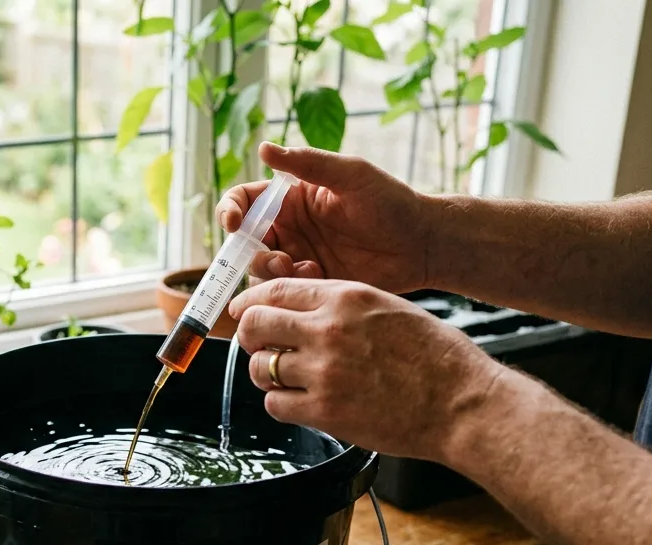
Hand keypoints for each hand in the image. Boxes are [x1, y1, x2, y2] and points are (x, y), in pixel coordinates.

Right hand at [217, 142, 433, 293]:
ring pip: (260, 269)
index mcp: (291, 198)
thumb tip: (263, 147)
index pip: (244, 201)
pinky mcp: (312, 283)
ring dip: (270, 271)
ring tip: (302, 268)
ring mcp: (299, 256)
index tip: (233, 224)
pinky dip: (292, 285)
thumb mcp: (350, 176)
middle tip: (279, 257)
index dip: (229, 211)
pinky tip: (318, 277)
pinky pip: (284, 289)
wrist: (422, 244)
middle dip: (250, 251)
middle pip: (245, 240)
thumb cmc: (391, 202)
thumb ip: (306, 164)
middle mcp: (290, 227)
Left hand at [228, 277, 505, 460]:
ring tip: (285, 379)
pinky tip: (300, 402)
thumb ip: (340, 306)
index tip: (244, 313)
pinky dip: (281, 404)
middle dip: (250, 337)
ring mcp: (324, 372)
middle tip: (259, 347)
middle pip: (254, 325)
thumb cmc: (436, 357)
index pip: (274, 290)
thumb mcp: (388, 308)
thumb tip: (298, 310)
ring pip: (260, 367)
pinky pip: (275, 404)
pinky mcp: (325, 411)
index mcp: (346, 297)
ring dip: (266, 373)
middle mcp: (329, 330)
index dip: (250, 303)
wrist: (463, 402)